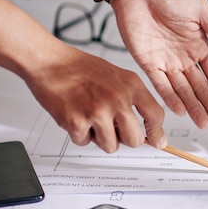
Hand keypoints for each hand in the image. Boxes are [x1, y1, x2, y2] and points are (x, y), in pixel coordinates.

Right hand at [25, 46, 165, 153]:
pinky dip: (80, 134)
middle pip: (135, 139)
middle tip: (115, 131)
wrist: (50, 62)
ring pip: (111, 146)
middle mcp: (117, 99)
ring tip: (92, 119)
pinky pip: (85, 142)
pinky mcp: (76, 122)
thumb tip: (150, 127)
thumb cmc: (81, 68)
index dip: (156, 132)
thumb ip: (135, 99)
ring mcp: (97, 111)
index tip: (157, 141)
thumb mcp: (118, 77)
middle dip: (125, 139)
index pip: (156, 115)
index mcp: (131, 85)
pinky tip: (76, 116)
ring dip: (101, 138)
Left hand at [110, 0, 207, 130]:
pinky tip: (181, 111)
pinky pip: (161, 85)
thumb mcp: (200, 9)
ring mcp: (167, 63)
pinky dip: (171, 98)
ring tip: (205, 124)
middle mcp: (185, 59)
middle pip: (201, 89)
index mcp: (200, 47)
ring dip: (194, 108)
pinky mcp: (148, 63)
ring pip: (184, 91)